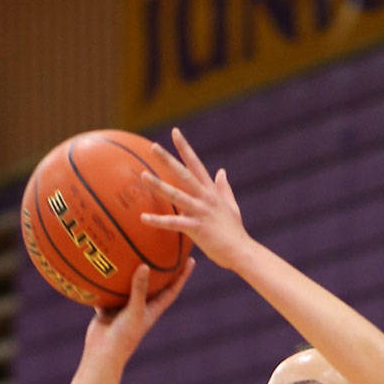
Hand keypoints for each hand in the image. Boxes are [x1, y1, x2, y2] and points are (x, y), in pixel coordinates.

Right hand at [83, 257, 194, 366]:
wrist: (102, 353)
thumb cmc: (123, 337)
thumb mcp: (134, 311)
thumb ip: (139, 289)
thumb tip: (145, 266)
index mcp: (153, 310)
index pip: (172, 290)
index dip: (183, 276)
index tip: (191, 260)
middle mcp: (141, 307)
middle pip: (154, 284)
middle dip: (160, 268)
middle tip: (167, 249)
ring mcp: (125, 307)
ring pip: (130, 284)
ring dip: (132, 270)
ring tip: (135, 249)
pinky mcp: (110, 306)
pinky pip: (110, 288)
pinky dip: (107, 278)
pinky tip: (105, 261)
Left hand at [142, 128, 251, 271]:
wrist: (241, 251)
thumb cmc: (234, 231)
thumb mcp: (231, 205)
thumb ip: (224, 187)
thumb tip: (222, 171)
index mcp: (211, 191)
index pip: (196, 164)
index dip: (185, 148)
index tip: (174, 132)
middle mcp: (205, 198)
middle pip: (184, 174)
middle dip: (168, 160)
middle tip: (153, 147)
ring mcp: (200, 212)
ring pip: (176, 195)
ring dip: (159, 186)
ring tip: (143, 176)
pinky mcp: (197, 228)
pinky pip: (173, 224)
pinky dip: (158, 221)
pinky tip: (143, 218)